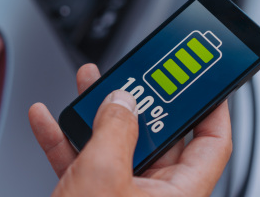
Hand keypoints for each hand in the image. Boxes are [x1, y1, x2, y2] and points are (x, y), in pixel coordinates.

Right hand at [29, 63, 231, 196]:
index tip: (205, 78)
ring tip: (87, 85)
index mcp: (178, 194)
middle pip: (155, 135)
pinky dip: (64, 139)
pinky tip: (47, 119)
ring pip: (115, 143)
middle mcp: (154, 196)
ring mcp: (121, 196)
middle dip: (138, 101)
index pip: (211, 143)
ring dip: (95, 113)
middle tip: (132, 75)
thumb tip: (122, 101)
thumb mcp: (104, 176)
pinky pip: (82, 160)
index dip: (212, 106)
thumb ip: (115, 130)